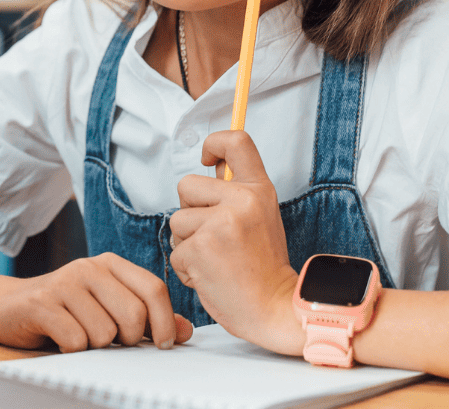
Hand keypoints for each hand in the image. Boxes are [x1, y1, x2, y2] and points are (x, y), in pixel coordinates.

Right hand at [0, 252, 193, 351]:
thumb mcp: (107, 308)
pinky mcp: (42, 304)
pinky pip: (76, 340)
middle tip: (110, 341)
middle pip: (133, 315)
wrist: (6, 307)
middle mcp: (89, 267)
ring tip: (79, 334)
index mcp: (111, 264)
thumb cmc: (65, 310)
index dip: (165, 321)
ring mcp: (65, 283)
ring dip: (95, 345)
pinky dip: (72, 349)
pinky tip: (61, 338)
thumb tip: (184, 331)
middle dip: (128, 340)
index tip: (165, 344)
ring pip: (105, 333)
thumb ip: (146, 317)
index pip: (153, 289)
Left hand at [168, 130, 303, 354]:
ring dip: (187, 242)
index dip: (214, 142)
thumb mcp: (261, 217)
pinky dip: (187, 267)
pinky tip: (210, 275)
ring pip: (177, 220)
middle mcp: (242, 200)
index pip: (236, 141)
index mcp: (258, 189)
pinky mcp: (200, 248)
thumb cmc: (263, 267)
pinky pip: (176, 250)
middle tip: (215, 236)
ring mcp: (220, 223)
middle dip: (190, 211)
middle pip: (187, 184)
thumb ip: (238, 192)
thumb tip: (213, 165)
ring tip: (215, 259)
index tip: (207, 157)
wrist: (273, 307)